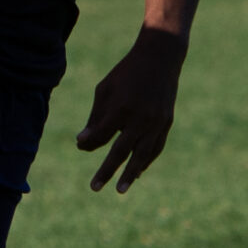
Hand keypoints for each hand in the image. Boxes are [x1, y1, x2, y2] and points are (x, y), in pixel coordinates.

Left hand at [76, 28, 185, 193]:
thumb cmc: (126, 73)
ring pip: (142, 155)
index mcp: (121, 108)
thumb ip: (95, 117)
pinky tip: (137, 171)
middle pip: (120, 151)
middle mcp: (140, 118)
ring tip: (120, 189)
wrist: (160, 58)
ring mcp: (156, 122)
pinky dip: (146, 161)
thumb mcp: (104, 89)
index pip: (102, 136)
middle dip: (106, 170)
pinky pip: (156, 147)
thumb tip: (83, 143)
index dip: (90, 143)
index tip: (81, 144)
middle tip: (94, 187)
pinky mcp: (166, 122)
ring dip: (130, 173)